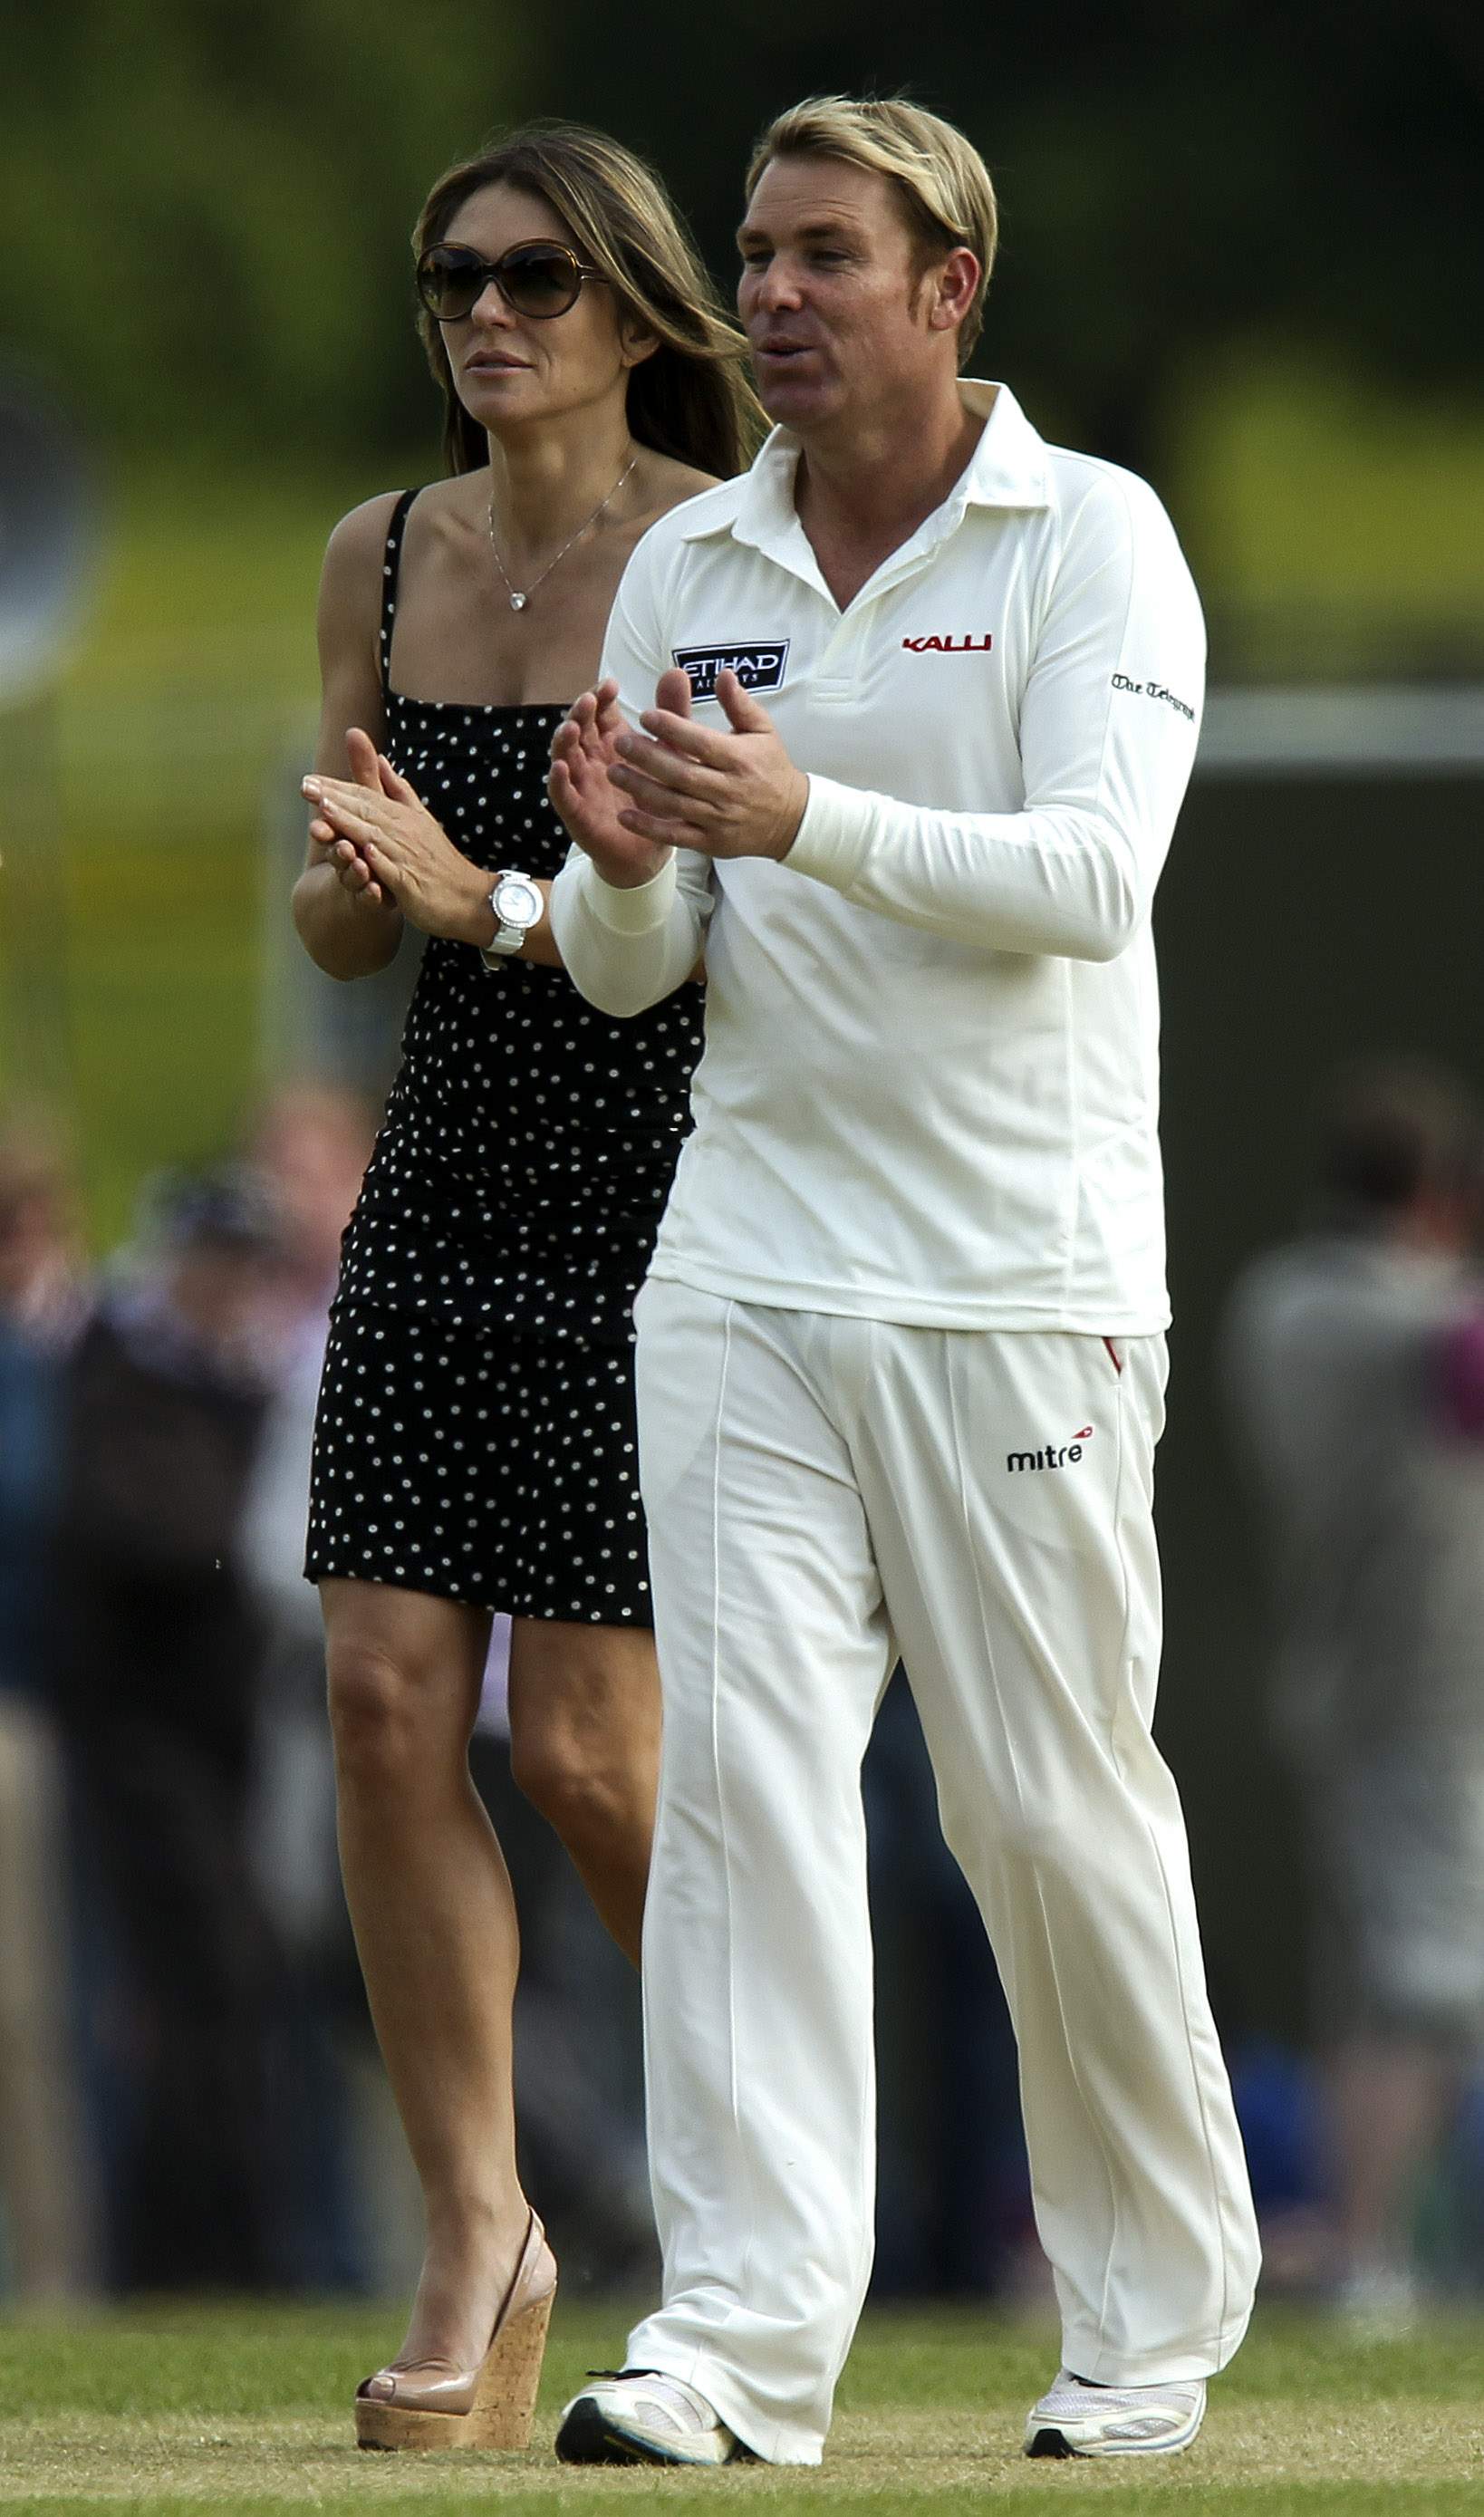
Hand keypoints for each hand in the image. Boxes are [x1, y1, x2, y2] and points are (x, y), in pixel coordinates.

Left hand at [303, 730, 491, 942]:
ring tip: (325, 810)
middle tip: (305, 786)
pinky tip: (362, 850)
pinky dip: (378, 859)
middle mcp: (404, 833)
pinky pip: (392, 870)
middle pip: (365, 812)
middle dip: (334, 798)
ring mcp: (407, 858)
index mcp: (403, 818)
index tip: (309, 778)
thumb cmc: (441, 862)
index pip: (366, 797)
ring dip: (349, 823)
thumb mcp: (421, 819)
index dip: (337, 788)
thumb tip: (381, 759)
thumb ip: (398, 790)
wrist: (470, 898)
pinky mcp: (410, 884)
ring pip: (374, 837)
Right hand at [548, 677, 674, 889]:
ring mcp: (581, 785)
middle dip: (580, 713)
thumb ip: (673, 715)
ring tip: (571, 727)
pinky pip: (562, 796)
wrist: (650, 852)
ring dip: (564, 741)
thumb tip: (677, 671)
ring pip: (565, 757)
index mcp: (613, 743)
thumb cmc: (656, 799)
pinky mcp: (577, 814)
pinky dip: (558, 782)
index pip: (601, 713)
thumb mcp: (671, 754)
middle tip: (589, 699)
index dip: (601, 698)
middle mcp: (592, 760)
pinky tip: (560, 768)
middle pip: (579, 729)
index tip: (610, 685)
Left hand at [607, 669, 807, 862]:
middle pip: (682, 773)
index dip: (673, 729)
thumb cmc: (770, 768)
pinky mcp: (711, 842)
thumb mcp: (762, 731)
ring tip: (613, 772)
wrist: (791, 819)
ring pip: (674, 804)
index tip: (647, 715)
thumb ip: (739, 704)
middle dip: (648, 757)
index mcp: (739, 759)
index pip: (701, 743)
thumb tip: (722, 673)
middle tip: (621, 743)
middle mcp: (729, 790)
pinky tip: (625, 815)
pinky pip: (676, 836)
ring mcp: (719, 819)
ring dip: (641, 789)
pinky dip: (650, 827)